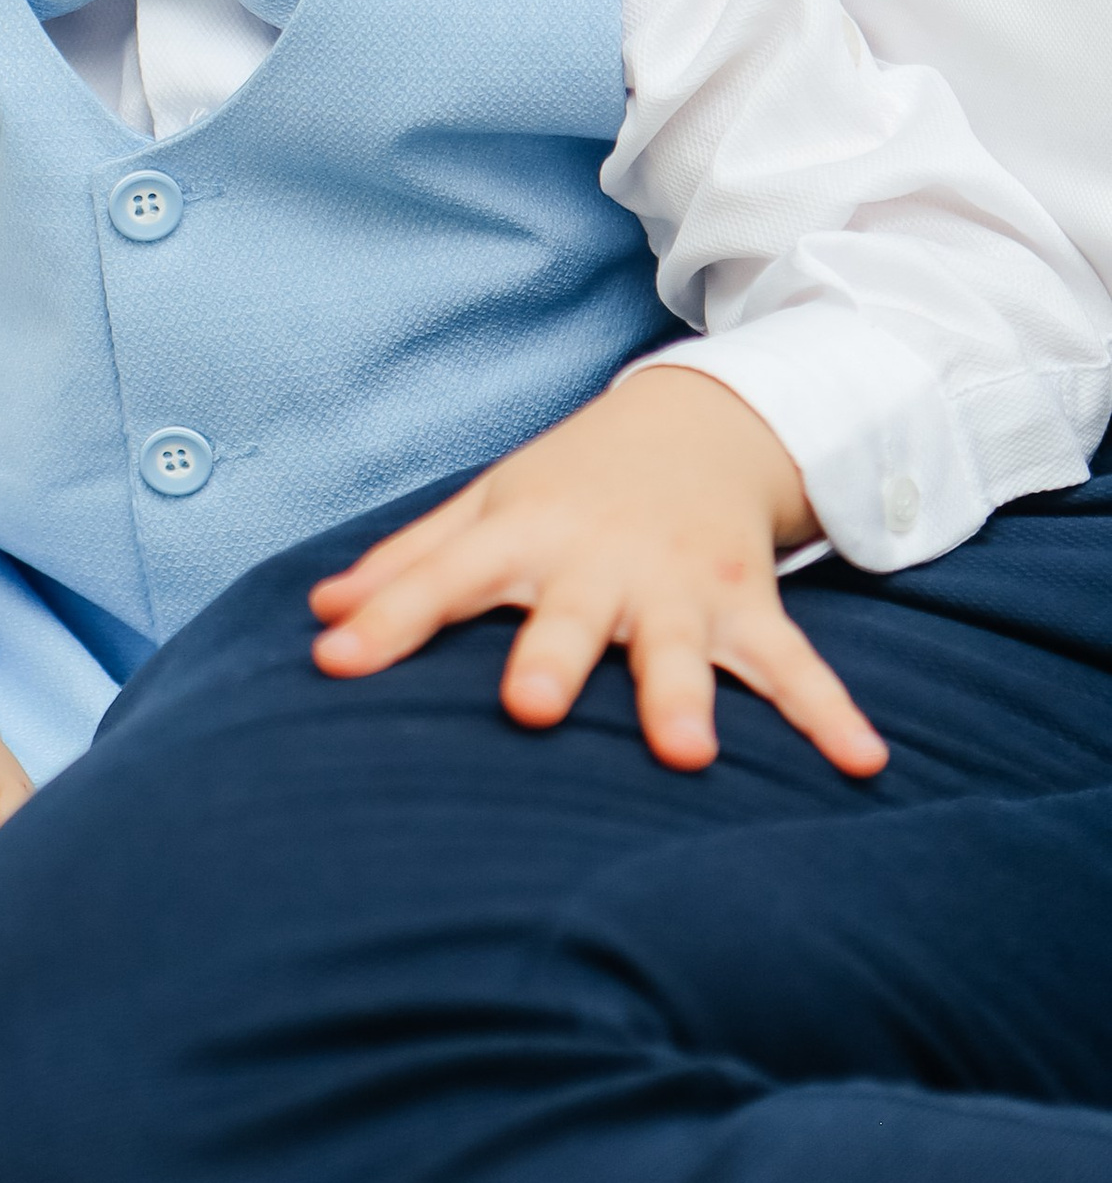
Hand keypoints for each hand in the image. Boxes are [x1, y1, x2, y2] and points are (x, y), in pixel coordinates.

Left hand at [308, 368, 887, 778]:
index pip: (442, 580)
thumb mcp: (485, 509)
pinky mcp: (747, 606)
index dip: (389, 620)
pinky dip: (830, 712)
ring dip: (683, 696)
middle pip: (570, 615)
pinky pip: (793, 665)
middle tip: (529, 707)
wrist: (696, 421)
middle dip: (554, 657)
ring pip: (680, 646)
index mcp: (523, 538)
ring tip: (684, 754)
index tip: (334, 665)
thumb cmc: (568, 485)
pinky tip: (863, 761)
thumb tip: (318, 619)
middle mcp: (601, 564)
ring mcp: (680, 586)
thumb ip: (408, 568)